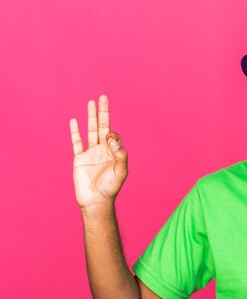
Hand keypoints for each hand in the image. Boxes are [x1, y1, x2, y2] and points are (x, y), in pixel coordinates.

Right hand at [70, 94, 127, 210]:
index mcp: (114, 152)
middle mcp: (103, 150)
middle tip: (103, 96)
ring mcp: (90, 153)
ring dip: (91, 117)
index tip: (109, 141)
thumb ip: (120, 155)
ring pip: (90, 130)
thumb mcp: (121, 172)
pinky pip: (76, 142)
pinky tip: (74, 120)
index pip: (114, 135)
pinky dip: (75, 131)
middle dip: (103, 112)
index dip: (112, 134)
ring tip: (91, 102)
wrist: (95, 201)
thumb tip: (111, 138)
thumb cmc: (110, 188)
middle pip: (103, 126)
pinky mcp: (79, 158)